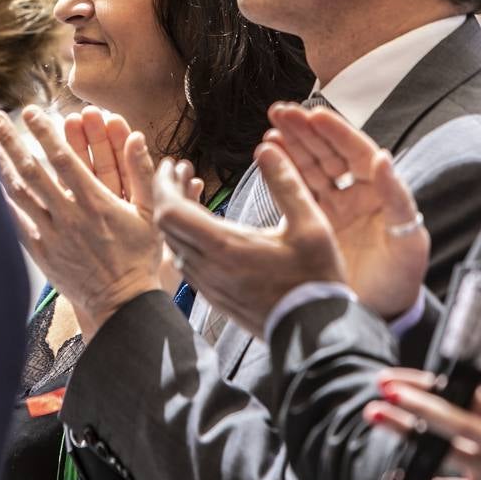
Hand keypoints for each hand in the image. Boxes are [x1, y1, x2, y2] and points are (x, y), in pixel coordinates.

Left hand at [0, 105, 161, 335]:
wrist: (123, 304)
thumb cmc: (140, 257)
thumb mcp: (150, 213)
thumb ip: (141, 172)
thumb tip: (135, 137)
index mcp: (95, 203)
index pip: (63, 159)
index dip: (45, 133)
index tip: (31, 112)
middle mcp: (69, 216)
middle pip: (32, 172)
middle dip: (12, 142)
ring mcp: (52, 235)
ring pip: (19, 195)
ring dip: (1, 166)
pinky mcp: (42, 253)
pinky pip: (17, 223)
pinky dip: (2, 201)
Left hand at [152, 139, 345, 335]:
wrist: (314, 332)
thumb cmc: (315, 278)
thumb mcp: (311, 224)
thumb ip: (287, 183)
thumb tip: (267, 147)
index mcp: (226, 247)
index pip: (170, 211)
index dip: (164, 184)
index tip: (173, 164)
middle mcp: (208, 268)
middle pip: (166, 226)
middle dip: (168, 193)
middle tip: (181, 172)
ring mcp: (209, 286)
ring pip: (174, 245)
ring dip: (176, 216)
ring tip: (193, 193)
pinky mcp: (214, 298)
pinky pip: (186, 263)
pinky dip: (186, 239)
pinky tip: (205, 228)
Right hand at [266, 103, 430, 316]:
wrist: (378, 316)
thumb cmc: (401, 281)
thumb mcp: (407, 243)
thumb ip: (397, 198)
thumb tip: (383, 156)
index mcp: (382, 193)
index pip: (357, 152)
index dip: (335, 132)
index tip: (313, 115)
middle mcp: (357, 195)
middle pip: (329, 153)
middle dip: (305, 131)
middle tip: (281, 111)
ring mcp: (334, 208)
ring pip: (310, 168)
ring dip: (291, 146)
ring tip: (270, 129)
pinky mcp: (315, 224)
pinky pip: (297, 191)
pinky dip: (283, 171)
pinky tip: (268, 155)